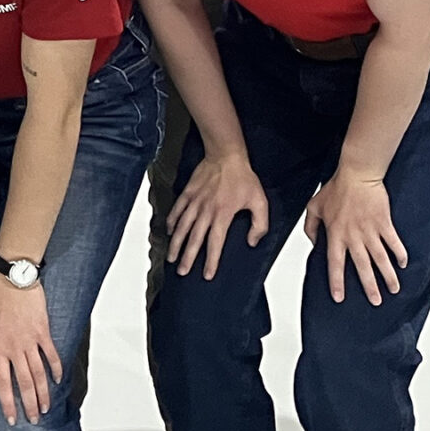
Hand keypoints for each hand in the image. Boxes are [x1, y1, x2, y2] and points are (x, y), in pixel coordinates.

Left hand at [0, 273, 61, 424]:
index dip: (8, 404)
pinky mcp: (43, 332)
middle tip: (34, 420)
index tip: (12, 419)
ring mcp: (31, 341)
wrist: (12, 279)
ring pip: (39, 374)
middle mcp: (15, 349)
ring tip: (44, 408)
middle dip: (30, 405)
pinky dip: (56, 369)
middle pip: (25, 384)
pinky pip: (52, 355)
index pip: (3, 383)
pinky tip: (57, 381)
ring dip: (43, 393)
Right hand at [168, 149, 268, 279]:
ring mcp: (194, 202)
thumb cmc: (243, 177)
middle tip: (182, 272)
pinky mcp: (188, 193)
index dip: (211, 261)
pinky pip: (177, 211)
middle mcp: (206, 211)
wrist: (226, 155)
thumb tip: (251, 242)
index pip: (215, 243)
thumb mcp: (259, 201)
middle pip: (194, 239)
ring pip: (182, 228)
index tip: (207, 275)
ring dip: (176, 244)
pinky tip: (170, 232)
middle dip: (188, 258)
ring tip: (171, 257)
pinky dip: (172, 222)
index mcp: (223, 215)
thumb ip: (259, 225)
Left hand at [304, 170, 406, 304]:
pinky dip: (399, 254)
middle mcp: (354, 236)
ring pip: (380, 258)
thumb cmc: (336, 188)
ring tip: (393, 290)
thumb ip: (311, 227)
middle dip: (369, 286)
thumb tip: (314, 244)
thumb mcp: (314, 207)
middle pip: (362, 266)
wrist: (357, 174)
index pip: (335, 264)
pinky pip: (393, 242)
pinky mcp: (384, 223)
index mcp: (336, 234)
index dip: (337, 282)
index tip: (339, 298)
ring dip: (387, 276)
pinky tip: (403, 264)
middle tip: (375, 301)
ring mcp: (370, 230)